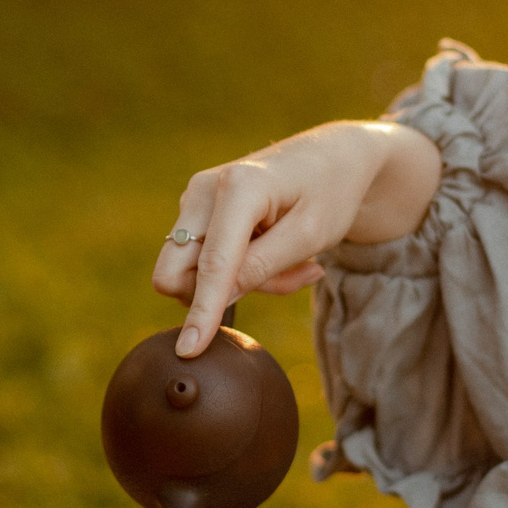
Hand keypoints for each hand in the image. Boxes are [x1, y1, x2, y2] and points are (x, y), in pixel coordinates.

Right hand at [153, 120, 441, 356]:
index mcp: (237, 188)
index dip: (201, 311)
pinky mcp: (196, 211)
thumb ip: (262, 268)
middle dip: (215, 294)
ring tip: (291, 261)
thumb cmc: (329, 193)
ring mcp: (195, 199)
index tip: (188, 350)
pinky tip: (273, 249)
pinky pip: (202, 261)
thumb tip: (214, 301)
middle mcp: (204, 190)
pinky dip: (238, 269)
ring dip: (239, 281)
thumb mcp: (310, 235)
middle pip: (175, 270)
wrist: (332, 157)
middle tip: (278, 281)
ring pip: (194, 272)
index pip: (211, 265)